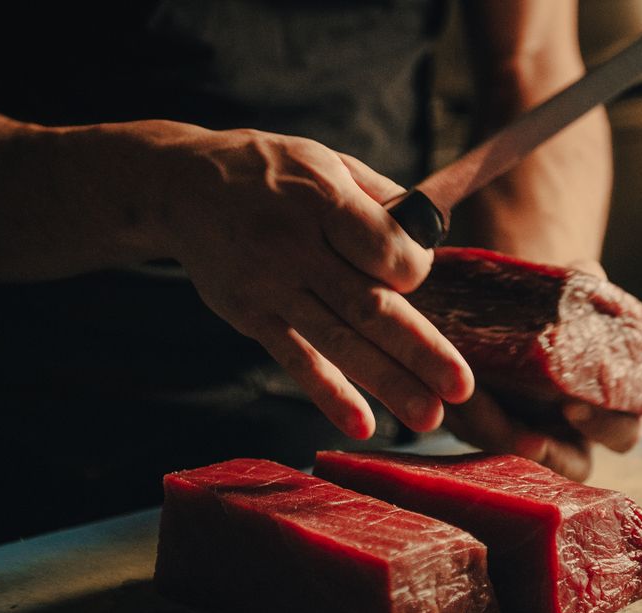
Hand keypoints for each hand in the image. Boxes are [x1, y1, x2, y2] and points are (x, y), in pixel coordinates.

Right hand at [167, 128, 473, 438]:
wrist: (180, 186)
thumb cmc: (269, 171)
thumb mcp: (325, 160)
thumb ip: (378, 197)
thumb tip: (431, 236)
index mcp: (322, 199)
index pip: (384, 248)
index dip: (414, 269)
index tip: (417, 274)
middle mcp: (295, 247)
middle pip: (368, 306)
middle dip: (420, 350)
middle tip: (461, 387)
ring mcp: (269, 286)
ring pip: (338, 341)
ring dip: (388, 382)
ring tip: (429, 417)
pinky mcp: (250, 315)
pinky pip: (295, 359)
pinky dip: (328, 394)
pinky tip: (362, 424)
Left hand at [439, 260, 641, 481]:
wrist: (516, 306)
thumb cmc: (559, 299)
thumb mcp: (575, 287)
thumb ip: (586, 284)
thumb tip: (586, 275)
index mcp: (613, 404)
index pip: (623, 434)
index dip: (604, 426)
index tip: (573, 407)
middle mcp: (574, 434)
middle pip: (568, 464)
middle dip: (544, 453)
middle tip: (525, 439)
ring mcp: (529, 437)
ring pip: (512, 453)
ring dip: (491, 431)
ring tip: (469, 398)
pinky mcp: (486, 429)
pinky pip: (473, 434)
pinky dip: (459, 414)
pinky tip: (440, 387)